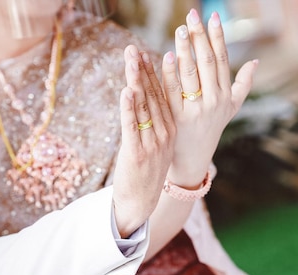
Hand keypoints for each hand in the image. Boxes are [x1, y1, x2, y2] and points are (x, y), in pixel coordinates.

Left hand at [112, 45, 176, 237]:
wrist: (140, 203)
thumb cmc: (144, 173)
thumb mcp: (154, 145)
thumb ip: (150, 123)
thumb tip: (142, 99)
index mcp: (170, 130)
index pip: (160, 96)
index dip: (151, 74)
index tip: (143, 53)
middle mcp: (164, 134)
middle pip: (152, 97)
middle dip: (142, 71)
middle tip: (134, 49)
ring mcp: (152, 144)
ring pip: (143, 107)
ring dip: (135, 81)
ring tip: (130, 60)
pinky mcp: (137, 153)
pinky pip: (132, 126)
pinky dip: (129, 108)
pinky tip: (127, 91)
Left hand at [159, 8, 257, 187]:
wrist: (193, 158)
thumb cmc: (211, 129)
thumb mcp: (231, 109)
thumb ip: (243, 85)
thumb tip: (255, 62)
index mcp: (225, 95)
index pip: (221, 60)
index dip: (217, 37)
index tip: (212, 17)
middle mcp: (213, 101)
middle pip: (205, 62)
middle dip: (199, 37)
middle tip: (191, 17)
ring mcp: (195, 110)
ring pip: (189, 73)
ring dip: (184, 49)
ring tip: (180, 30)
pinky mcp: (176, 117)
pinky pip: (172, 91)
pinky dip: (170, 72)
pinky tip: (167, 56)